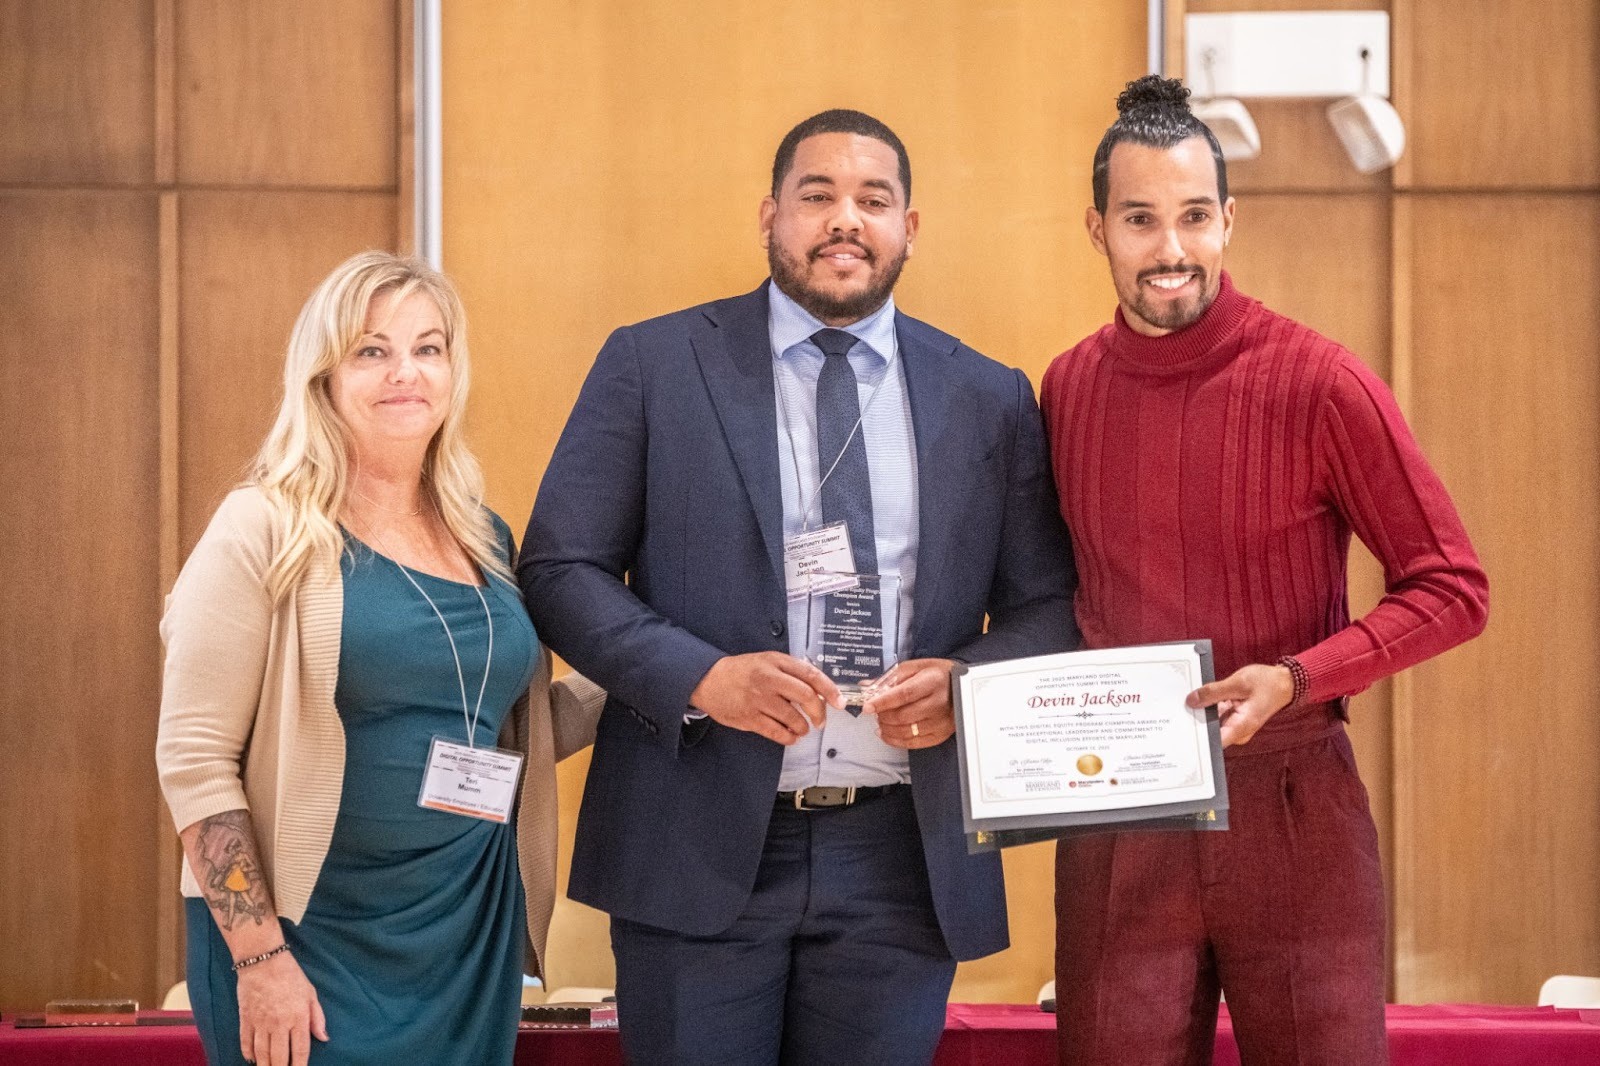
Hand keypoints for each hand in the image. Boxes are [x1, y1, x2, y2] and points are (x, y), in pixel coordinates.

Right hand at [235, 950, 326, 1065]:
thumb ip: (317, 1017)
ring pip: (262, 1054)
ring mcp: (261, 1023)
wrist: (263, 961)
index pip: (300, 1050)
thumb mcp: (310, 993)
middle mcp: (279, 1024)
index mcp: (298, 1017)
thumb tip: (324, 1038)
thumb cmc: (291, 975)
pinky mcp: (245, 1019)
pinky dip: (248, 1053)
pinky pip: (246, 1042)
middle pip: (279, 1057)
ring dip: (264, 1065)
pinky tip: (252, 1059)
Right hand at [689, 652, 838, 744]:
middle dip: (819, 713)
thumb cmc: (742, 671)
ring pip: (793, 718)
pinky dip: (788, 737)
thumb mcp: (768, 661)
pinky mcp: (749, 717)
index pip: (811, 674)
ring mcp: (758, 699)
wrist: (709, 680)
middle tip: (820, 721)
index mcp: (776, 662)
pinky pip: (776, 732)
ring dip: (803, 727)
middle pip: (806, 697)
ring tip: (802, 728)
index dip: (830, 690)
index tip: (840, 702)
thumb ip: (791, 672)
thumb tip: (819, 690)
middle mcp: (769, 679)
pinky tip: (791, 736)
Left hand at [861, 658, 955, 748]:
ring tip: (881, 721)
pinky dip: (896, 741)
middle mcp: (938, 704)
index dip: (883, 702)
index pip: (903, 695)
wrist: (961, 685)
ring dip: (887, 729)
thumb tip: (867, 686)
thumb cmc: (938, 674)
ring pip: (907, 732)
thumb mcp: (916, 667)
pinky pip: (914, 743)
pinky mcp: (940, 734)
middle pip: (903, 716)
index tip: (867, 706)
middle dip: (883, 716)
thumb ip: (891, 677)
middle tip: (875, 712)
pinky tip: (887, 734)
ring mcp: (940, 722)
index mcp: (932, 682)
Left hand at [1186, 664, 1294, 747]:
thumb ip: (1213, 692)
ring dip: (1202, 713)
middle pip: (1210, 732)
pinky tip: (1199, 698)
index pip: (1214, 742)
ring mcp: (1236, 726)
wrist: (1284, 682)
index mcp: (1241, 727)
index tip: (1180, 729)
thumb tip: (1191, 701)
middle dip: (1195, 721)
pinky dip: (1210, 708)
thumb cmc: (1267, 683)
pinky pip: (1218, 716)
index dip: (1196, 738)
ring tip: (1186, 701)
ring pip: (1212, 723)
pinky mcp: (1235, 719)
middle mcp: (1238, 731)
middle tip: (1177, 710)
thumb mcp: (1238, 682)